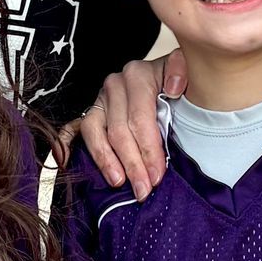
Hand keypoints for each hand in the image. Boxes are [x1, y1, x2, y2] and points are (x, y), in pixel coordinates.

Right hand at [79, 51, 185, 198]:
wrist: (170, 82)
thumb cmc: (181, 86)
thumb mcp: (189, 74)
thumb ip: (183, 72)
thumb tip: (173, 89)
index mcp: (138, 75)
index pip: (140, 118)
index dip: (148, 150)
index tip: (157, 175)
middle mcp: (115, 85)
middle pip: (119, 130)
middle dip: (133, 163)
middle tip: (143, 188)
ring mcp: (100, 99)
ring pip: (96, 132)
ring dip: (107, 160)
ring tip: (119, 182)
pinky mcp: (91, 111)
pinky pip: (77, 130)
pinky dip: (72, 147)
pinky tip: (72, 164)